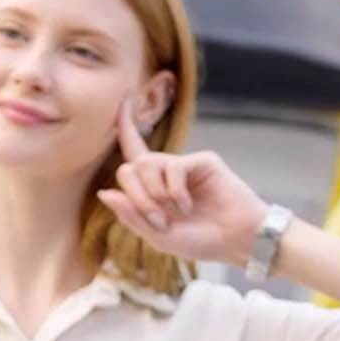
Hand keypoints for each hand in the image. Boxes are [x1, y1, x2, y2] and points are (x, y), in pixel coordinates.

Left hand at [97, 96, 269, 266]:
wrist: (235, 241)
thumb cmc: (199, 240)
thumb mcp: (157, 236)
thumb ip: (130, 215)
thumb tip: (104, 191)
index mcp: (153, 188)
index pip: (134, 154)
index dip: (126, 127)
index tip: (124, 99)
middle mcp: (167, 173)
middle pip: (129, 168)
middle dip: (136, 197)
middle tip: (156, 218)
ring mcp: (184, 165)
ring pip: (146, 164)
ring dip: (151, 194)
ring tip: (170, 213)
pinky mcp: (202, 160)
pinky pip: (173, 167)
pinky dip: (174, 191)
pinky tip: (188, 205)